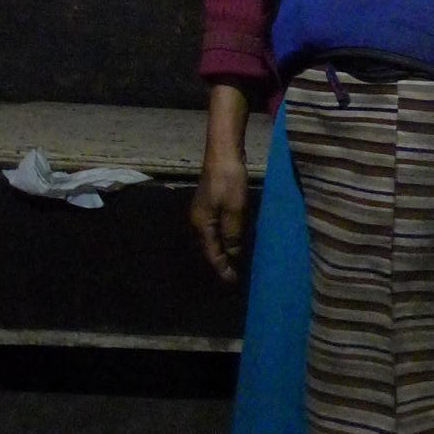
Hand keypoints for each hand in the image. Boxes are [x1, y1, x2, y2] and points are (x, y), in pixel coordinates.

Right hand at [191, 147, 247, 281]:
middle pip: (209, 248)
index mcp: (201, 224)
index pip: (211, 254)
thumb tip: (232, 255)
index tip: (234, 282)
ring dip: (223, 252)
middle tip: (235, 277)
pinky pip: (216, 228)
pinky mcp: (211, 204)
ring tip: (235, 264)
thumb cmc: (229, 181)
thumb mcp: (235, 210)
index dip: (223, 269)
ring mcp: (203, 212)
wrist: (224, 151)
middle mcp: (198, 220)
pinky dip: (224, 239)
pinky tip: (233, 241)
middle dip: (220, 263)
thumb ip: (232, 235)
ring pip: (212, 239)